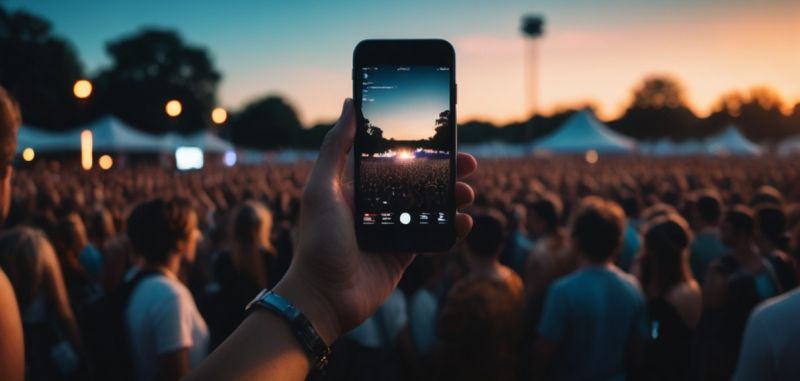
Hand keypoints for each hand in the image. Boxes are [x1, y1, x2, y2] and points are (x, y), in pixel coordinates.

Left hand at [274, 98, 476, 343]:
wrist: (324, 297)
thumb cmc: (317, 242)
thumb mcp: (321, 188)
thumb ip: (336, 146)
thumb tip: (350, 102)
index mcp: (357, 186)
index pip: (391, 157)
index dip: (416, 144)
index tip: (439, 132)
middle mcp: (377, 204)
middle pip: (418, 180)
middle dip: (444, 170)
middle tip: (467, 162)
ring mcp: (393, 228)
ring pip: (431, 205)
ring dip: (453, 196)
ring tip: (467, 193)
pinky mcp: (404, 253)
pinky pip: (434, 235)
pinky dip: (452, 228)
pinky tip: (463, 221)